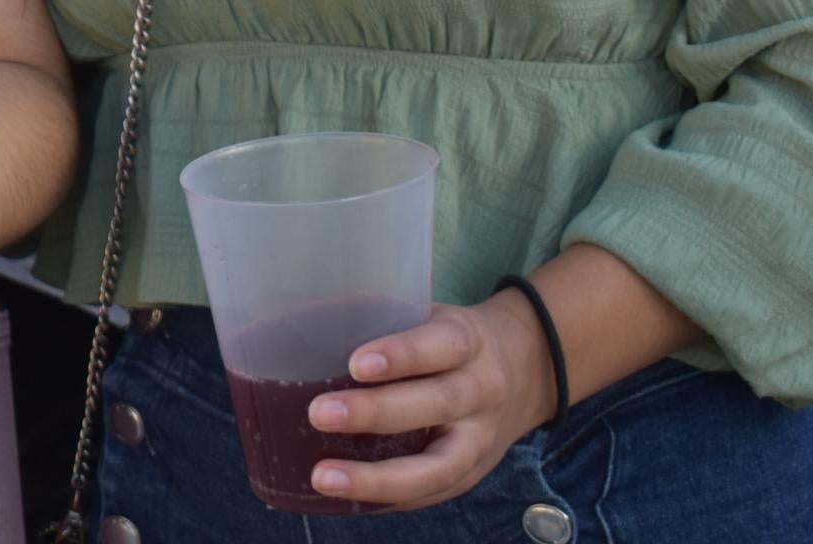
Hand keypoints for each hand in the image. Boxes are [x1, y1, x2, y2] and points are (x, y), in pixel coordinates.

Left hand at [301, 295, 556, 509]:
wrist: (524, 369)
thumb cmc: (446, 338)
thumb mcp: (425, 312)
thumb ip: (374, 316)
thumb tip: (288, 318)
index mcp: (467, 340)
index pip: (440, 345)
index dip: (402, 354)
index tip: (356, 362)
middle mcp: (481, 390)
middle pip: (436, 404)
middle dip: (376, 413)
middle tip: (319, 414)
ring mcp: (481, 439)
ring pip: (438, 466)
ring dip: (378, 477)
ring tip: (322, 476)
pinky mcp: (472, 474)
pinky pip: (432, 493)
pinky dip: (389, 498)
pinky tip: (346, 498)